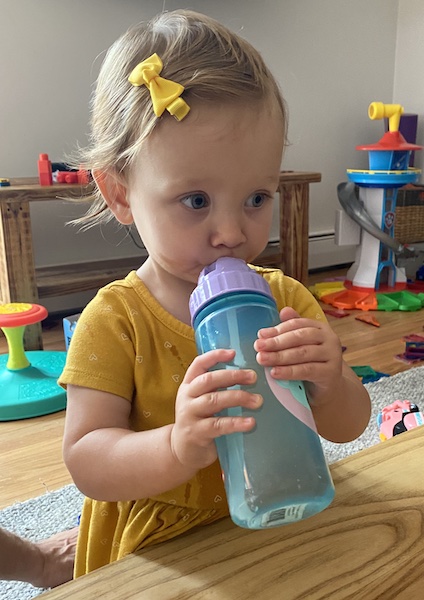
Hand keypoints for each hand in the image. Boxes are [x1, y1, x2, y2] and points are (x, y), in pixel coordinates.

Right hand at [171, 349, 261, 470]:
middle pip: (208, 380)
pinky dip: (236, 423)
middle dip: (232, 376)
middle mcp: (187, 397)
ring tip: (257, 400)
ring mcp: (189, 415)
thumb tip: (247, 376)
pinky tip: (250, 422)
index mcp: (189, 385)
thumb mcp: (201, 401)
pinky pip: (218, 425)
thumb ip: (216, 389)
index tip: (233, 353)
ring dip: (238, 398)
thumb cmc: (199, 421)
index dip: (215, 356)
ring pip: (214, 401)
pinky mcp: (196, 433)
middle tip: (253, 376)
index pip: (198, 364)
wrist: (181, 450)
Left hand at [254, 306, 342, 402]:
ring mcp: (333, 355)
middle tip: (258, 346)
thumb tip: (283, 311)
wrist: (328, 387)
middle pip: (300, 337)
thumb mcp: (300, 346)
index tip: (260, 335)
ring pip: (302, 353)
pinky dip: (289, 371)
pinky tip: (275, 372)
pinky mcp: (331, 372)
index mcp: (320, 328)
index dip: (277, 329)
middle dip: (276, 342)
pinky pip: (307, 370)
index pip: (297, 324)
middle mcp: (330, 338)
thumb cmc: (311, 363)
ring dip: (280, 356)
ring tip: (262, 359)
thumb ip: (291, 330)